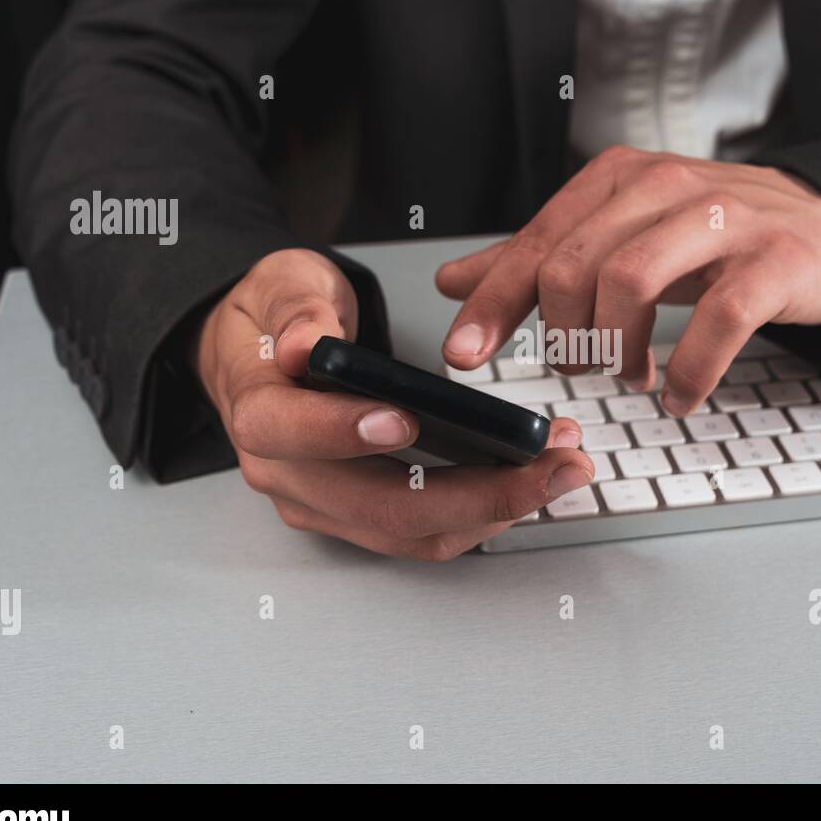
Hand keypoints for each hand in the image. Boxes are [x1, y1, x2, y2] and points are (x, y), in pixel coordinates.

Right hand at [193, 248, 593, 558]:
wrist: (265, 358)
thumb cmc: (275, 323)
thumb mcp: (281, 286)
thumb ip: (297, 310)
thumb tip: (306, 346)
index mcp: (259, 413)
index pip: (289, 436)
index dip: (344, 433)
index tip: (407, 418)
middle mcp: (289, 476)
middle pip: (382, 507)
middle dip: (479, 493)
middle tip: (551, 462)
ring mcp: (327, 506)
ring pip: (417, 533)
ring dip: (499, 509)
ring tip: (561, 466)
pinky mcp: (363, 518)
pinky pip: (428, 532)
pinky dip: (487, 512)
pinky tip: (533, 478)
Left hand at [436, 146, 820, 413]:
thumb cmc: (709, 234)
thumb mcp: (619, 234)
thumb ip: (538, 259)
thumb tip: (453, 283)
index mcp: (616, 178)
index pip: (538, 244)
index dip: (494, 306)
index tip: (463, 356)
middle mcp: (664, 187)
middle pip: (576, 267)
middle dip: (566, 337)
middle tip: (583, 369)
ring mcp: (723, 219)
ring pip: (632, 285)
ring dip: (618, 352)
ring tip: (632, 377)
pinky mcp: (773, 260)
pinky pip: (718, 321)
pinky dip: (690, 372)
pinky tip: (680, 394)